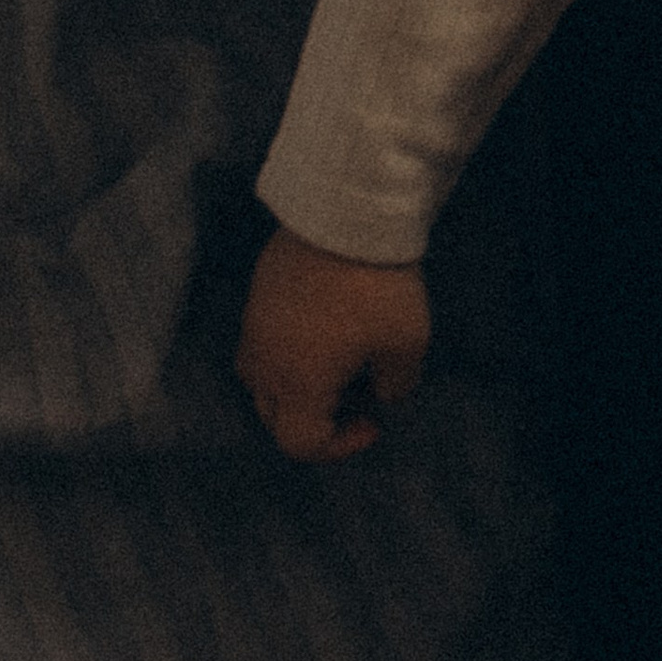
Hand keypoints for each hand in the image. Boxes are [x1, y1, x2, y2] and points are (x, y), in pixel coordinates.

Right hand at [236, 224, 430, 460]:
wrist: (342, 214)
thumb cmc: (375, 288)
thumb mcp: (407, 344)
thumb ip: (396, 384)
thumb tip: (385, 394)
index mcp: (296, 385)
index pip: (300, 444)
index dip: (339, 446)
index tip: (373, 420)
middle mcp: (264, 363)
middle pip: (276, 415)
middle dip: (315, 417)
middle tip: (357, 393)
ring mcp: (254, 325)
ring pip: (263, 378)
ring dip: (296, 385)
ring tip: (337, 362)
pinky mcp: (258, 293)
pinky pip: (264, 340)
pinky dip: (289, 350)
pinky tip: (325, 326)